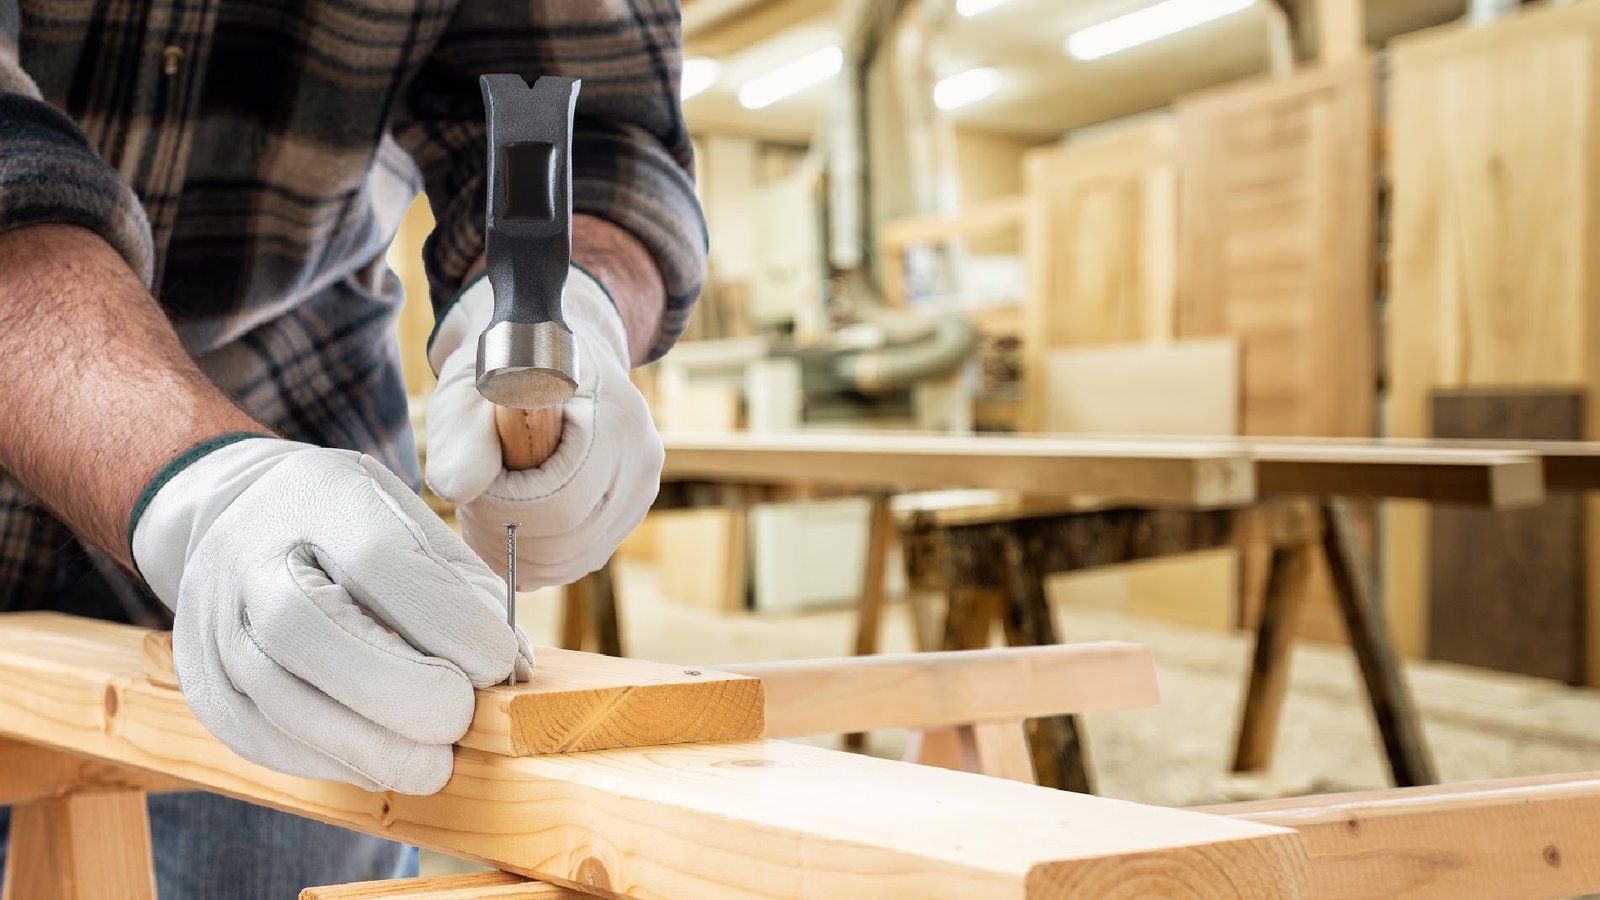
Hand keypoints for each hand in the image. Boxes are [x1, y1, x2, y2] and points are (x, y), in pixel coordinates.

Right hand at [131, 438, 534, 794]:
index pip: (376, 559)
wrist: (241, 516)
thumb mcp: (412, 518)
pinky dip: (329, 760)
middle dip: (397, 689)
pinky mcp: (204, 681)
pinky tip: (381, 763)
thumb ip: (464, 586)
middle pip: (305, 628)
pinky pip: (259, 735)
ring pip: (276, 695)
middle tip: (459, 718)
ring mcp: (213, 621)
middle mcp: (249, 555)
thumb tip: (514, 669)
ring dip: (367, 744)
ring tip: (432, 763)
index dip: (443, 620)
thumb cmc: (352, 525)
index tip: (498, 663)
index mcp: (319, 499)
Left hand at [425, 267, 662, 588]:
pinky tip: (514, 524)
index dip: (503, 509)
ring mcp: (641, 488)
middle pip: (570, 538)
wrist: (549, 357)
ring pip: (576, 558)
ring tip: (490, 509)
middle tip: (474, 502)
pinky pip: (583, 558)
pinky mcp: (630, 511)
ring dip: (520, 551)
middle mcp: (641, 457)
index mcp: (612, 418)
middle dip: (506, 534)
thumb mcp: (470, 391)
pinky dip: (540, 557)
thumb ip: (461, 437)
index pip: (560, 503)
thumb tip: (457, 490)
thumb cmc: (503, 371)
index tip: (473, 484)